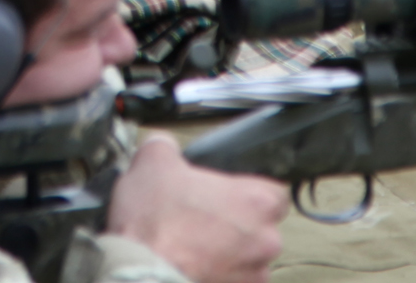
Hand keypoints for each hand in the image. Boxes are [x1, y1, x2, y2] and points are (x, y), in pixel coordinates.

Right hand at [106, 133, 285, 282]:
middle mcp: (265, 240)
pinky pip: (233, 281)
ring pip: (249, 258)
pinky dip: (218, 276)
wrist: (140, 273)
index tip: (228, 195)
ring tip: (194, 246)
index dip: (248, 192)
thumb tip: (162, 145)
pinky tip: (191, 265)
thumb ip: (166, 146)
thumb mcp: (153, 162)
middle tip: (204, 219)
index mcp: (257, 200)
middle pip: (262, 227)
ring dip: (229, 253)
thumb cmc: (154, 224)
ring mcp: (252, 274)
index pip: (276, 192)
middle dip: (237, 225)